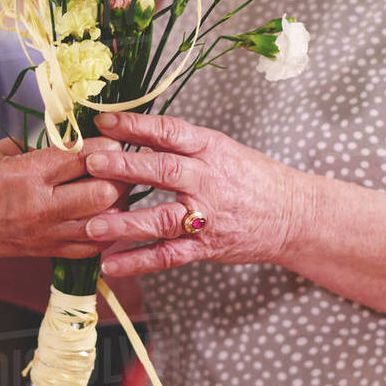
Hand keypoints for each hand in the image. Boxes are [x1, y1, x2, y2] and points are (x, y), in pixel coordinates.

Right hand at [0, 137, 124, 264]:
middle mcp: (41, 208)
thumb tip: (70, 139)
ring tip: (107, 189)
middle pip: (105, 194)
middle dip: (116, 176)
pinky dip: (101, 230)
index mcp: (26, 175)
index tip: (107, 138)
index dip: (104, 145)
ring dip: (113, 205)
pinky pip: (89, 248)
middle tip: (112, 165)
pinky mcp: (44, 252)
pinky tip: (96, 215)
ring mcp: (45, 235)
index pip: (84, 157)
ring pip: (104, 223)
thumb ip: (36, 146)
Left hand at [82, 112, 305, 275]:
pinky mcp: (206, 246)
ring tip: (91, 226)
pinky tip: (110, 264)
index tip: (104, 121)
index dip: (136, 125)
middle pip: (163, 171)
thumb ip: (180, 144)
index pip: (169, 132)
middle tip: (92, 164)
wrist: (293, 215)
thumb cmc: (251, 178)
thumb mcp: (221, 149)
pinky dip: (139, 261)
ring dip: (125, 223)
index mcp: (210, 149)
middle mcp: (207, 181)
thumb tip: (132, 132)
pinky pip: (168, 256)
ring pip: (162, 219)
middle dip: (125, 167)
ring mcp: (206, 216)